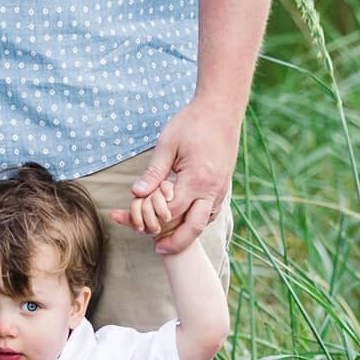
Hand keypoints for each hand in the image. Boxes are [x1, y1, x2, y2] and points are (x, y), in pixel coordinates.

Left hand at [124, 102, 237, 253]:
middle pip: (194, 228)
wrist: (221, 110)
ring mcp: (221, 189)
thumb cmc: (191, 123)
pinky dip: (198, 220)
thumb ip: (153, 172)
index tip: (139, 224)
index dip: (153, 220)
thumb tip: (135, 193)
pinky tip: (184, 219)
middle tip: (159, 249)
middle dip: (176, 242)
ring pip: (205, 222)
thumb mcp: (167, 144)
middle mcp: (212, 189)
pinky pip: (211, 211)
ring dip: (188, 233)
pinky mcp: (224, 186)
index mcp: (196, 180)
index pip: (171, 211)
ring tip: (169, 238)